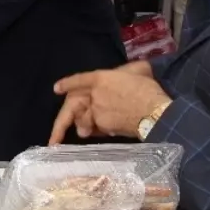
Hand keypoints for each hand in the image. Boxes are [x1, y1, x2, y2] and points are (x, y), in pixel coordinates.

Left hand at [49, 69, 170, 143]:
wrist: (155, 112)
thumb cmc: (149, 90)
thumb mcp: (138, 72)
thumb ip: (125, 72)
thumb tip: (127, 72)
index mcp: (101, 78)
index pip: (79, 80)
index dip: (67, 84)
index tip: (56, 88)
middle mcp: (94, 94)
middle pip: (73, 106)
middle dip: (61, 124)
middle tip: (54, 138)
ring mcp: (97, 111)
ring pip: (85, 119)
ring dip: (85, 126)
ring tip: (86, 132)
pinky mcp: (104, 126)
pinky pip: (97, 129)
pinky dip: (100, 130)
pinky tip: (110, 131)